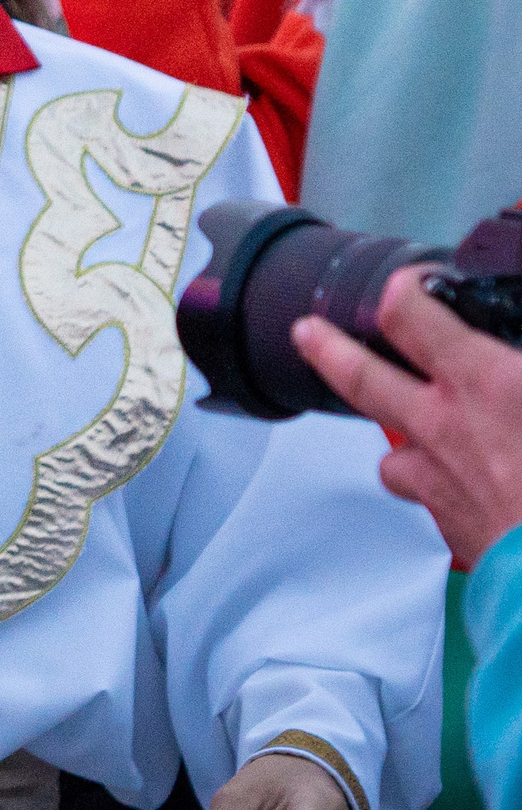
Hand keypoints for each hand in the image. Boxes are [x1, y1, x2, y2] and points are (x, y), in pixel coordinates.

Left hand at [296, 267, 521, 567]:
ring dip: (398, 438)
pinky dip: (438, 489)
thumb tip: (520, 365)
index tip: (409, 285)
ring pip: (392, 451)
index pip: (409, 314)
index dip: (403, 291)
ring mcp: (438, 478)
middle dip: (329, 348)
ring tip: (403, 427)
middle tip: (308, 332)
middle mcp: (443, 425)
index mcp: (482, 382)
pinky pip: (427, 498)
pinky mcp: (450, 525)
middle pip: (361, 375)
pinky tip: (460, 487)